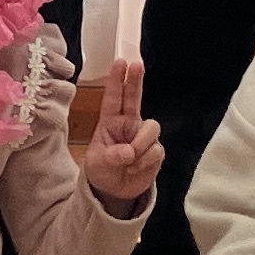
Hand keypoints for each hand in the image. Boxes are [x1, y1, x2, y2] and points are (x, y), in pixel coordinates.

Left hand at [79, 51, 162, 208]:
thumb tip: (128, 152)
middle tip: (137, 65)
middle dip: (136, 81)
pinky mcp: (156, 151)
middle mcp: (129, 124)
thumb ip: (111, 156)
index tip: (121, 62)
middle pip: (135, 98)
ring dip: (140, 145)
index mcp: (110, 122)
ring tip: (129, 161)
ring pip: (151, 128)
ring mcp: (143, 136)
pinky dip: (145, 162)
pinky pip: (156, 151)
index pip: (113, 98)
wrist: (115, 192)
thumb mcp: (98, 164)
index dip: (117, 80)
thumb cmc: (102, 171)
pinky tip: (136, 168)